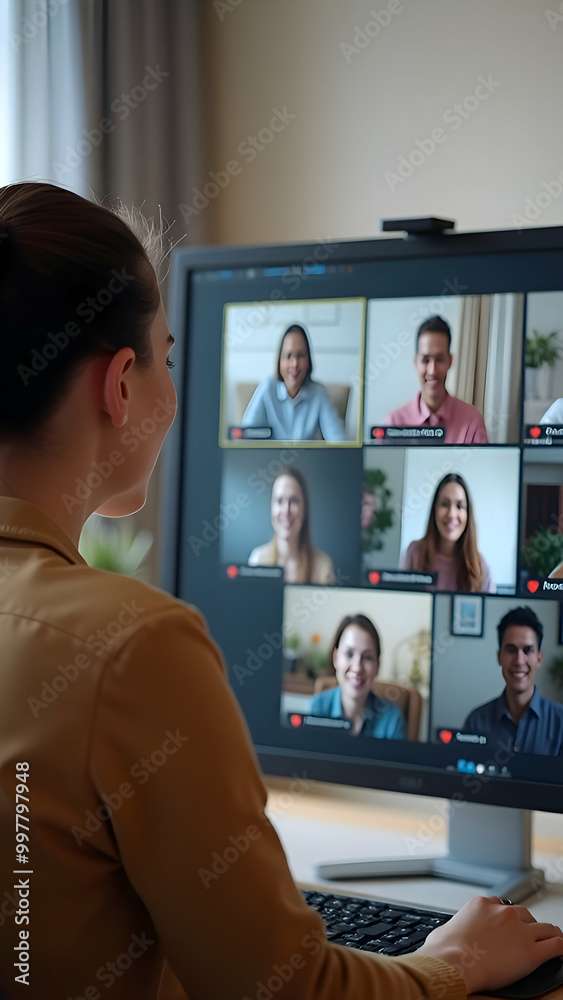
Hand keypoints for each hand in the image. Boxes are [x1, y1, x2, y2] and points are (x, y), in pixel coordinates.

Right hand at [417, 895, 562, 993]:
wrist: (452, 964)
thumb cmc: (443, 951)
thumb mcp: (444, 930)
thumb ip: (454, 927)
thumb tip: (448, 935)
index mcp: (482, 905)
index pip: (501, 905)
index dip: (506, 919)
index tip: (508, 927)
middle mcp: (503, 913)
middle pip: (524, 915)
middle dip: (526, 926)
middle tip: (526, 938)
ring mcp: (519, 930)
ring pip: (545, 928)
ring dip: (547, 935)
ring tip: (551, 941)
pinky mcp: (531, 951)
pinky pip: (555, 945)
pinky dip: (560, 947)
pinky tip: (560, 952)